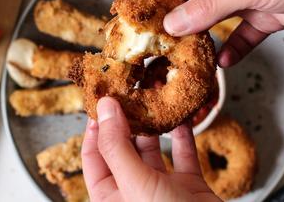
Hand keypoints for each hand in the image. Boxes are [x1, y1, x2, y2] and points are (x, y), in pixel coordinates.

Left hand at [82, 97, 220, 201]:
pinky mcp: (189, 188)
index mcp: (110, 197)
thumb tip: (105, 108)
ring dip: (153, 126)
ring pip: (152, 150)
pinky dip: (182, 137)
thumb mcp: (133, 183)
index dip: (95, 128)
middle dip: (125, 121)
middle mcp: (133, 191)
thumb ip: (117, 145)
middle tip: (127, 92)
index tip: (101, 102)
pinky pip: (183, 156)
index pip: (94, 156)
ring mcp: (162, 190)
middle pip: (122, 149)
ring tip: (151, 99)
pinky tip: (180, 119)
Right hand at [153, 0, 283, 66]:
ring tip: (186, 58)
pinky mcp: (264, 14)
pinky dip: (232, 48)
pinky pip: (240, 34)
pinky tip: (224, 63)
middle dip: (177, 22)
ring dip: (202, 38)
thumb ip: (207, 5)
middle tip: (161, 47)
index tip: (144, 23)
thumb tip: (170, 24)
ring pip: (213, 19)